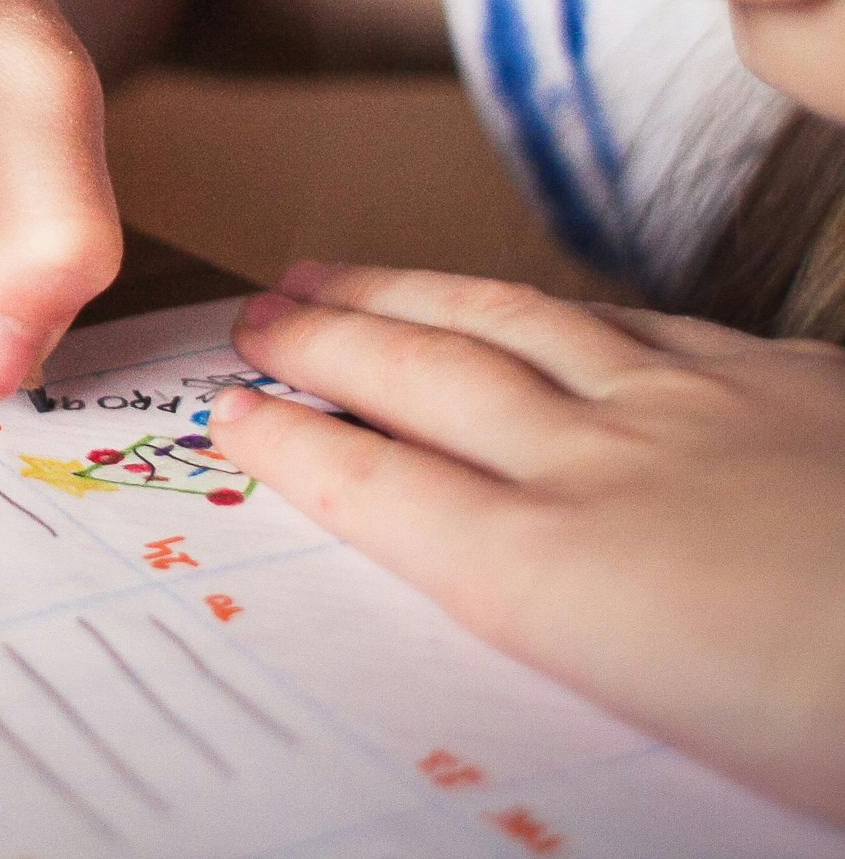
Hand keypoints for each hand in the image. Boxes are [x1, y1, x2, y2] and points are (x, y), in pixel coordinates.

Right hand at [214, 262, 844, 825]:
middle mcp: (605, 472)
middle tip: (255, 313)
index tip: (230, 413)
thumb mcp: (674, 740)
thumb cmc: (839, 721)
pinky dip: (558, 306)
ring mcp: (699, 409)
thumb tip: (497, 605)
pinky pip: (637, 321)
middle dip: (325, 342)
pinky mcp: (789, 383)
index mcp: (561, 579)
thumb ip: (567, 645)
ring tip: (341, 274)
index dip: (295, 445)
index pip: (384, 491)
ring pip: (516, 324)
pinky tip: (540, 303)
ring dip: (411, 296)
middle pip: (427, 381)